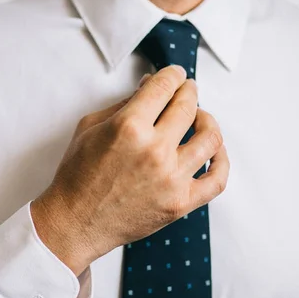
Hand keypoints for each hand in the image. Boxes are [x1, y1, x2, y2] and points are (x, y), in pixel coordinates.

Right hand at [32, 65, 228, 274]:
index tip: (176, 75)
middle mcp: (154, 151)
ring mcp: (171, 179)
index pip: (164, 88)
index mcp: (129, 127)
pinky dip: (222, 161)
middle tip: (187, 90)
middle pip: (188, 107)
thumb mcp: (91, 128)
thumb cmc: (78, 175)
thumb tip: (151, 86)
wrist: (75, 222)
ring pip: (210, 138)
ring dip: (207, 120)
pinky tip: (216, 151)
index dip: (173, 75)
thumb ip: (124, 104)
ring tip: (200, 119)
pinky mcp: (180, 203)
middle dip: (189, 91)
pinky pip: (217, 180)